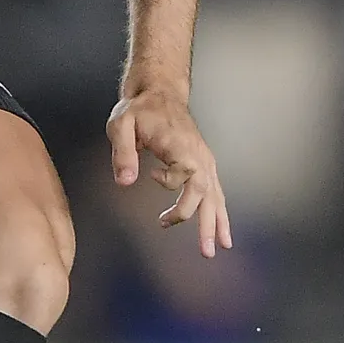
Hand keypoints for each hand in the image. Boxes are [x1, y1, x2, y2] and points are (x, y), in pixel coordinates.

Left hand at [107, 85, 231, 257]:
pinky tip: (221, 228)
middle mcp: (199, 156)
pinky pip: (215, 190)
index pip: (185, 176)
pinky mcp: (203, 163)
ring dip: (218, 222)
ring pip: (216, 195)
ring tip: (221, 246)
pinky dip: (219, 211)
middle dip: (207, 224)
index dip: (169, 182)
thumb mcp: (122, 124)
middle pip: (207, 193)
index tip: (150, 176)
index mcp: (182, 146)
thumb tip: (125, 182)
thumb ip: (122, 152)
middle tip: (206, 251)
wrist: (160, 92)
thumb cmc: (140, 109)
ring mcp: (204, 160)